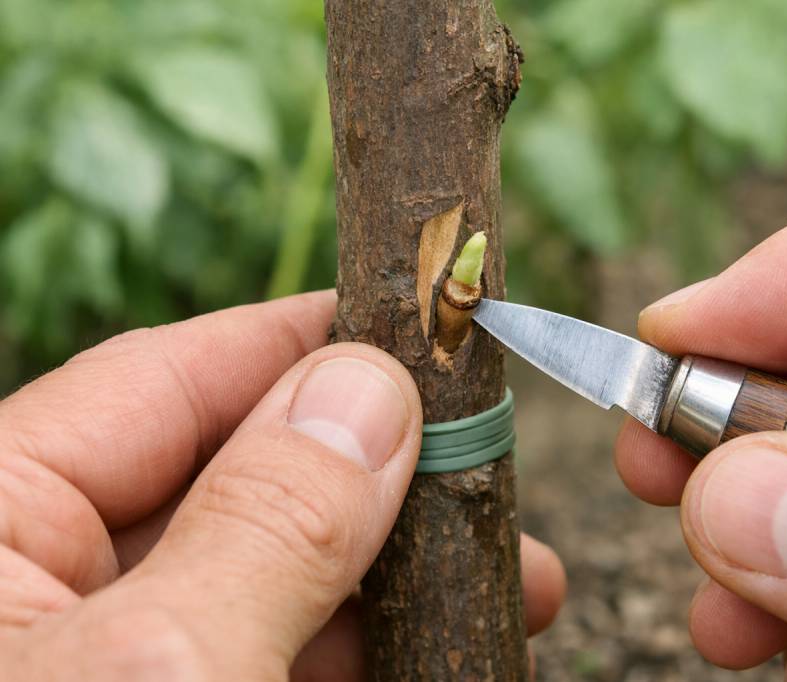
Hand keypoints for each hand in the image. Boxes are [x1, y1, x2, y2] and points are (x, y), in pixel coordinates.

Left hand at [0, 291, 564, 679]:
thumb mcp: (160, 671)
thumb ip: (265, 526)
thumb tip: (368, 387)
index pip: (167, 378)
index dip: (304, 344)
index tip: (420, 328)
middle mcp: (40, 582)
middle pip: (238, 480)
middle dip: (382, 478)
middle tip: (492, 475)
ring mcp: (104, 656)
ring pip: (269, 580)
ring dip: (396, 577)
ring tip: (512, 578)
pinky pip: (268, 654)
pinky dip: (363, 650)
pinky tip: (439, 642)